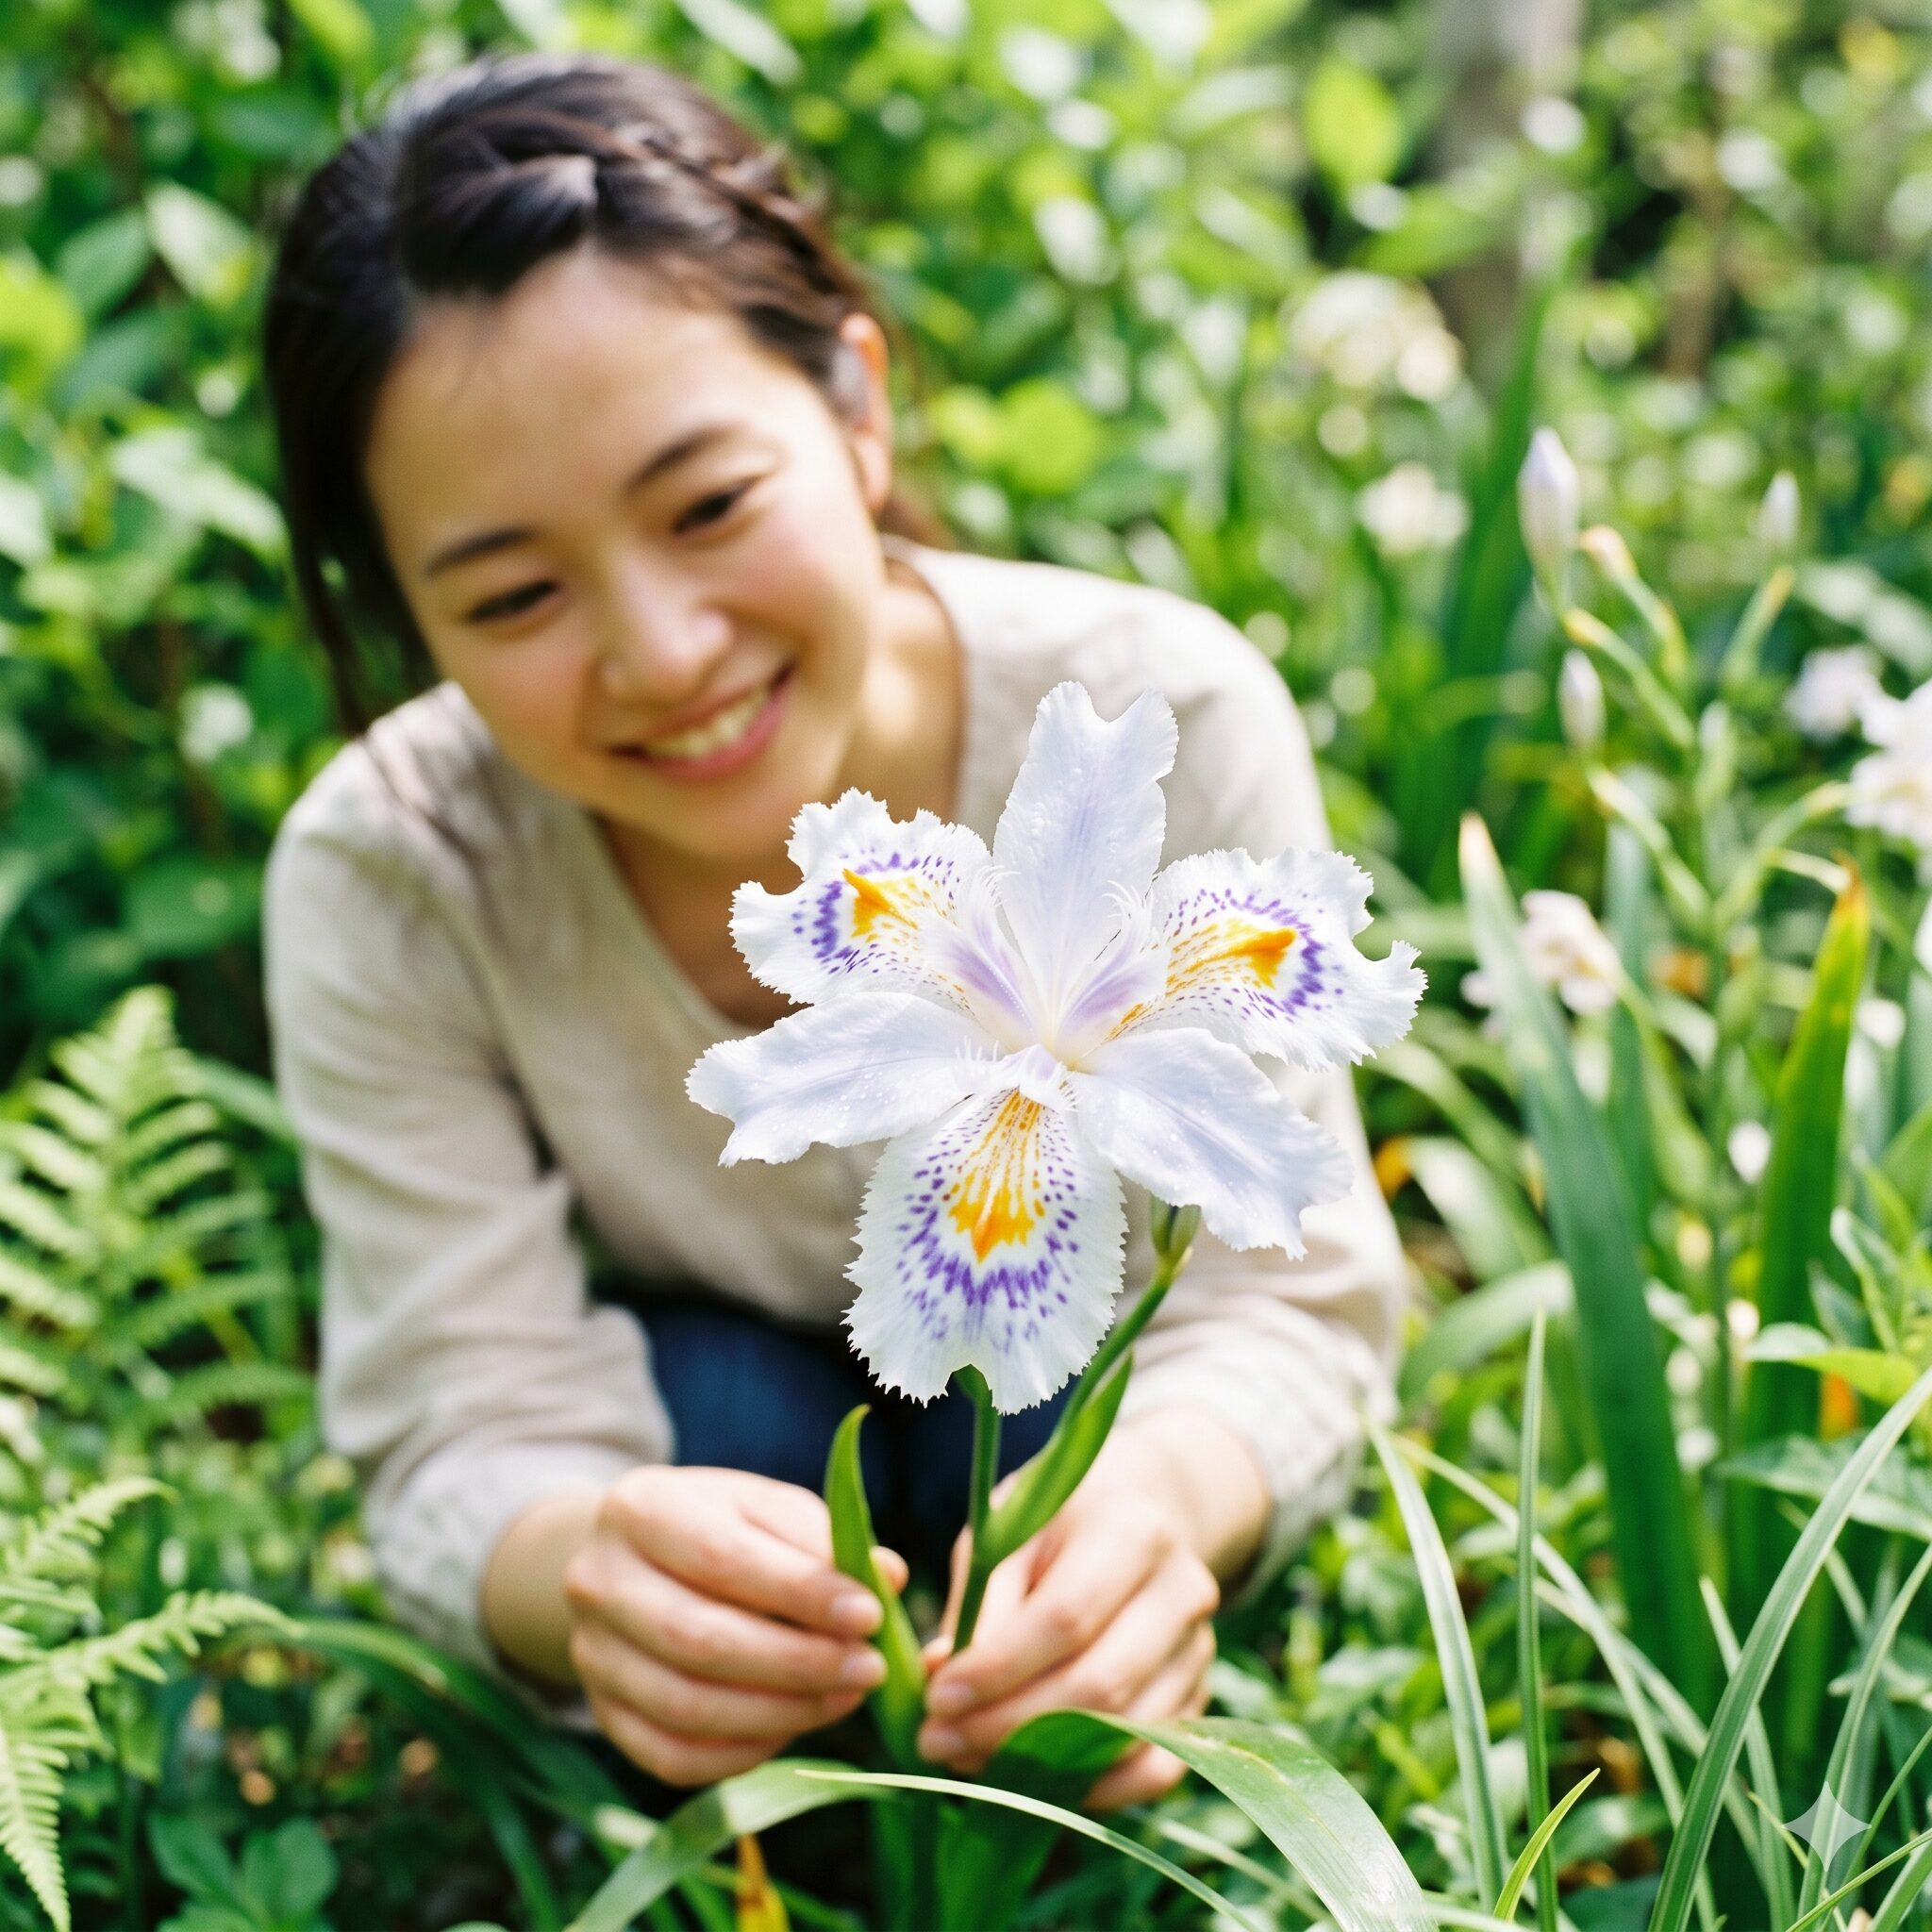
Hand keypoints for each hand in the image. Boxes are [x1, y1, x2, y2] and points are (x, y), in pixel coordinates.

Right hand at [561, 1465, 907, 1785]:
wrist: (630, 1562)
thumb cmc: (716, 1526)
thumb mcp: (764, 1508)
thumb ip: (822, 1539)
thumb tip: (888, 1577)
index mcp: (641, 1508)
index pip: (722, 1559)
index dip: (801, 1594)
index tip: (868, 1615)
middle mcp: (599, 1581)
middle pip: (698, 1641)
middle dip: (796, 1664)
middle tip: (867, 1670)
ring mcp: (592, 1653)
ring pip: (684, 1706)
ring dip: (778, 1714)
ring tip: (844, 1699)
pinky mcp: (602, 1713)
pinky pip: (669, 1756)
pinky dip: (739, 1753)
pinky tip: (793, 1728)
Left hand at [916, 1429, 1220, 1809]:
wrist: (1139, 1516)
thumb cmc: (1058, 1526)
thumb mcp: (1010, 1535)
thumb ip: (980, 1604)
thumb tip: (942, 1679)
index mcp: (1132, 1531)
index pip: (1066, 1616)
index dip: (998, 1668)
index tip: (938, 1696)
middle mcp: (1181, 1591)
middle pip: (1099, 1684)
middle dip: (1008, 1725)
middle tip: (939, 1741)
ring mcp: (1198, 1649)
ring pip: (1126, 1733)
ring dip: (1040, 1764)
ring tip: (970, 1758)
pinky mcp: (1200, 1696)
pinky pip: (1156, 1768)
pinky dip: (1095, 1789)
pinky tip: (1035, 1783)